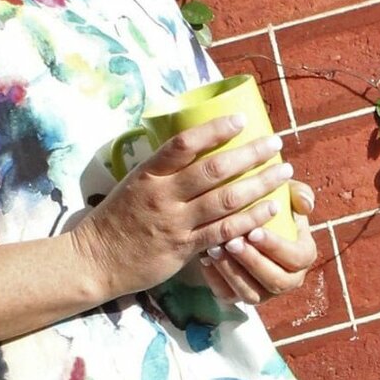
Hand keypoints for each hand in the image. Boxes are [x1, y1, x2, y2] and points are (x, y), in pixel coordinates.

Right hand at [72, 114, 293, 298]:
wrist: (96, 259)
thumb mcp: (132, 184)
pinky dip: (250, 219)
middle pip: (213, 169)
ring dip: (260, 184)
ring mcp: (174, 222)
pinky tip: (270, 208)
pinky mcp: (183, 248)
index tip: (242, 120)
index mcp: (147, 174)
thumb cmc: (115, 218)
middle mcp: (162, 195)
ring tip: (283, 172)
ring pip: (225, 199)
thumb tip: (196, 148)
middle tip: (275, 143)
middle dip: (250, 153)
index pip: (183, 143)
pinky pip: (224, 231)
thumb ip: (162, 171)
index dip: (215, 129)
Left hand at [199, 180, 318, 304]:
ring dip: (231, 272)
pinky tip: (204, 259)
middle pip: (275, 280)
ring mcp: (263, 291)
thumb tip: (304, 203)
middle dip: (251, 261)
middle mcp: (287, 279)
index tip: (253, 230)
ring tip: (213, 249)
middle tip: (230, 241)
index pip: (297, 258)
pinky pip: (227, 296)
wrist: (234, 220)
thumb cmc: (262, 204)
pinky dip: (215, 279)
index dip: (276, 246)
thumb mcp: (281, 193)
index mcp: (302, 255)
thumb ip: (297, 193)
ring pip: (251, 293)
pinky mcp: (238, 296)